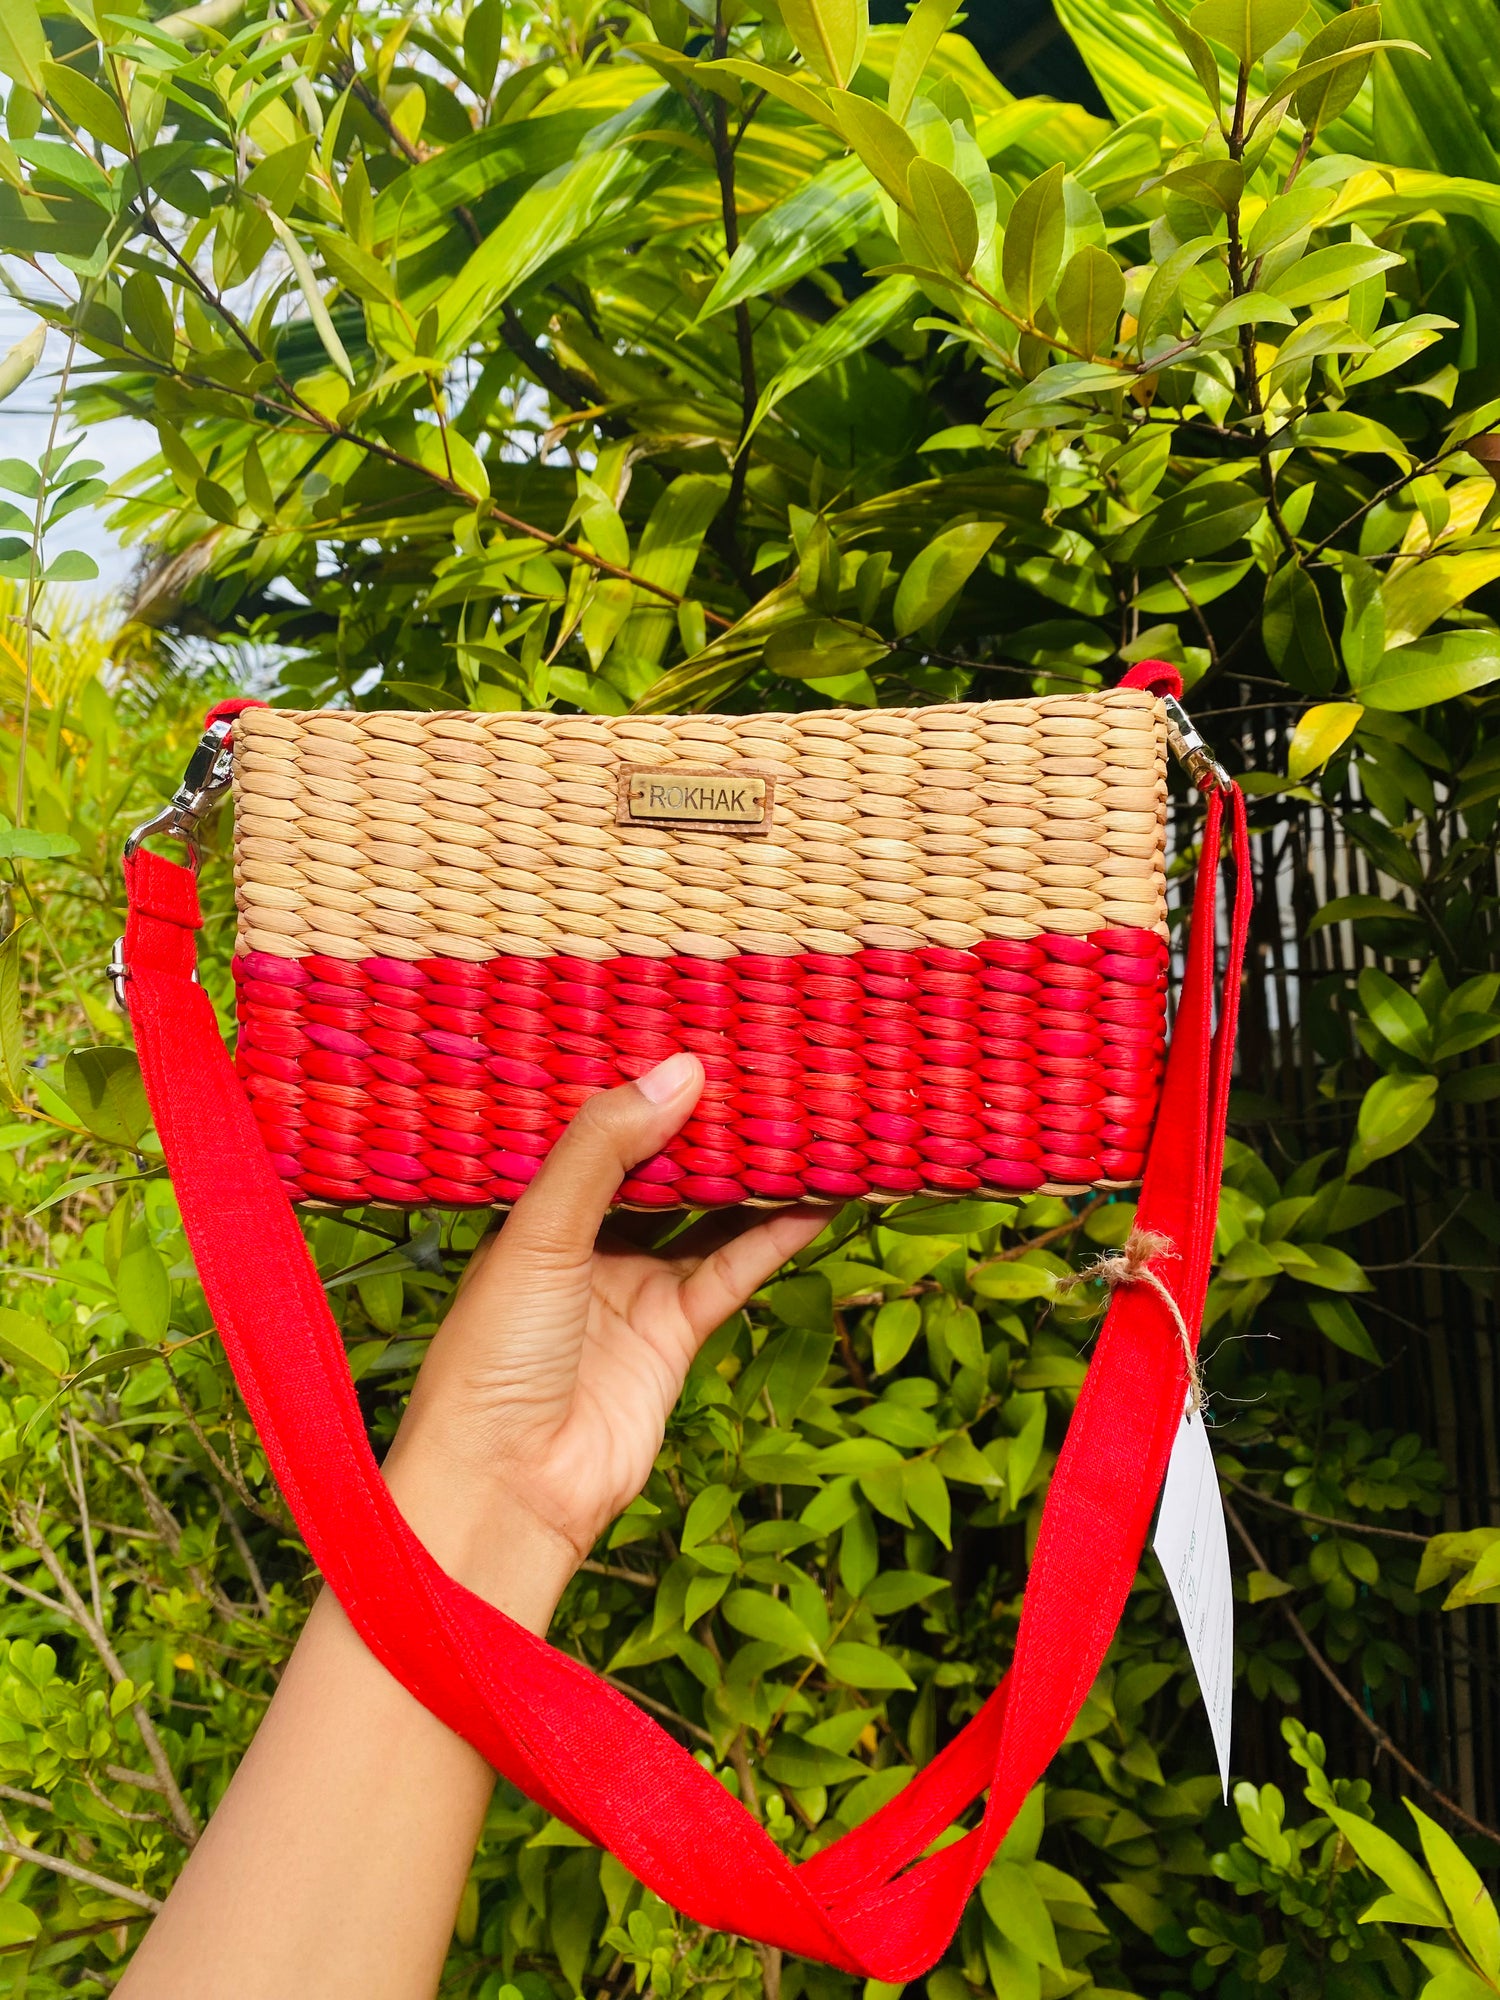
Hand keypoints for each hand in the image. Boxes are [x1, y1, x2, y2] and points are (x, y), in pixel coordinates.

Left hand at [382, 1052, 830, 1629]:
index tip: (692, 1034)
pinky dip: (773, 1236)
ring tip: (803, 1119)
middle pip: (656, 1167)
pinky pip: (732, 1269)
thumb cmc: (493, 1357)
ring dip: (748, 1175)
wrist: (509, 1488)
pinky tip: (814, 1197)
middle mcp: (582, 1242)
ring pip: (703, 1215)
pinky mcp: (674, 1334)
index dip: (639, 1087)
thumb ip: (606, 1149)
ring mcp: (630, 1288)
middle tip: (761, 1064)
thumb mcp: (541, 1233)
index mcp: (530, 1211)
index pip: (593, 1130)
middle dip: (704, 1123)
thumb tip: (681, 1070)